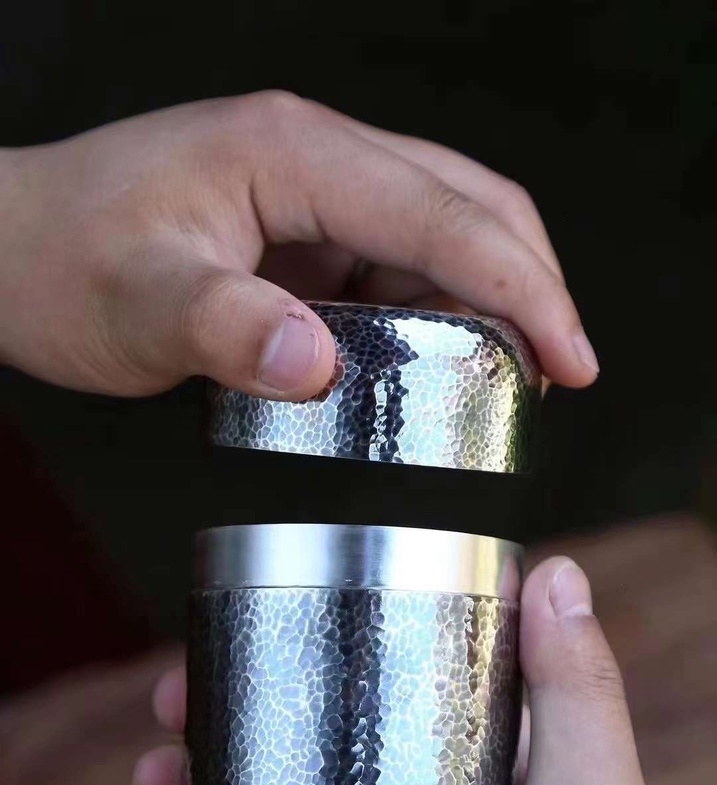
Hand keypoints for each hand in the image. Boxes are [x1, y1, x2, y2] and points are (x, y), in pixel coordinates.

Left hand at [0, 91, 597, 397]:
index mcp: (291, 153)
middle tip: (562, 371)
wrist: (12, 250)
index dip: (521, 290)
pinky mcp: (301, 229)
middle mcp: (315, 156)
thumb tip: (320, 363)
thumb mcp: (136, 307)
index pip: (441, 215)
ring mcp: (311, 191)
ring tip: (505, 379)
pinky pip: (393, 264)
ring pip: (439, 233)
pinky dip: (430, 313)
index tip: (571, 359)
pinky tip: (431, 363)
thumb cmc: (62, 263)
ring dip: (485, 302)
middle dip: (528, 286)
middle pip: (467, 203)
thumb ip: (226, 330)